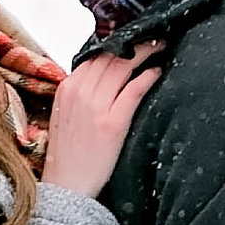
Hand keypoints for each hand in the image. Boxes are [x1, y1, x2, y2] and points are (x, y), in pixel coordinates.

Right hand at [42, 46, 161, 199]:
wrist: (66, 187)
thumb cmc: (69, 155)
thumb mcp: (65, 116)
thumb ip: (80, 94)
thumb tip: (103, 76)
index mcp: (67, 89)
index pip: (94, 55)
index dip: (116, 43)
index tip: (132, 38)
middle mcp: (79, 93)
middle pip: (110, 56)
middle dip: (133, 43)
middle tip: (152, 37)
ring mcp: (95, 107)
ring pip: (122, 67)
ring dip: (144, 52)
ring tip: (159, 46)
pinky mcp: (111, 124)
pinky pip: (132, 91)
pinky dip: (147, 78)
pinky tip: (157, 72)